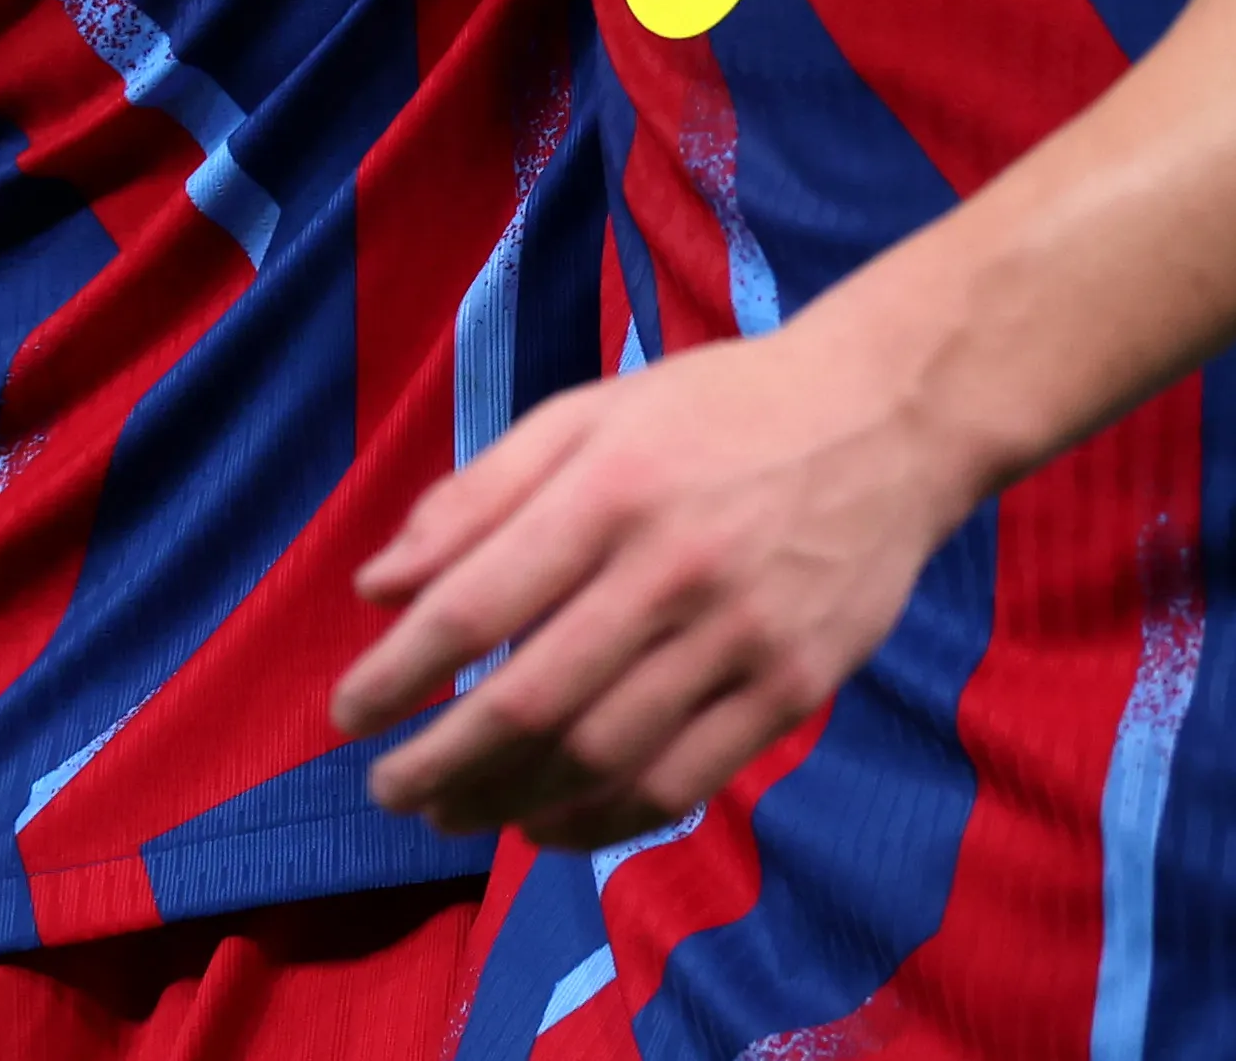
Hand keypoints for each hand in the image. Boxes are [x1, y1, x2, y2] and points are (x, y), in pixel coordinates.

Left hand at [329, 309, 980, 846]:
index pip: (475, 605)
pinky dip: (603, 821)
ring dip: (509, 801)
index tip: (346, 714)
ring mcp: (741, 640)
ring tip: (452, 814)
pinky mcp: (793, 691)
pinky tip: (547, 825)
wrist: (890, 419)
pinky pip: (682, 782)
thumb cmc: (717, 410)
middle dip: (440, 762)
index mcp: (610, 489)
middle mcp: (673, 570)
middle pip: (531, 701)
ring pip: (602, 756)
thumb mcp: (588, 414)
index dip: (398, 674)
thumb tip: (376, 587)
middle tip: (386, 792)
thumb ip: (477, 497)